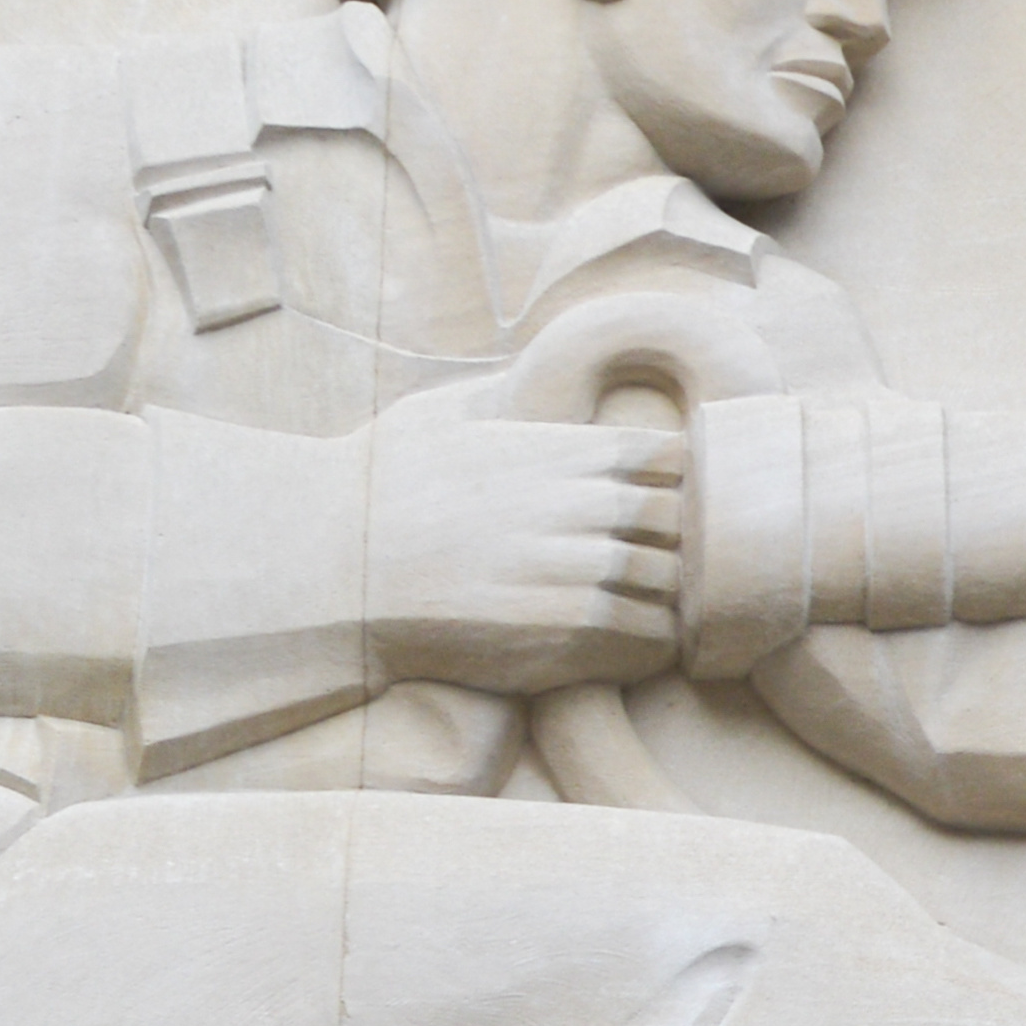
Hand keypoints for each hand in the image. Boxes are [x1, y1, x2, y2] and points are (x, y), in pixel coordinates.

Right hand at [355, 379, 682, 690]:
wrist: (337, 567)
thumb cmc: (380, 490)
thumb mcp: (443, 416)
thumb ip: (503, 401)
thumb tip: (529, 382)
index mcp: (564, 450)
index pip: (675, 455)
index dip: (679, 482)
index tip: (662, 504)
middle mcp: (584, 505)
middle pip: (688, 520)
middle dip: (685, 541)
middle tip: (670, 564)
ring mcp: (581, 569)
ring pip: (678, 581)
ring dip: (675, 596)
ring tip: (657, 608)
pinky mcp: (568, 631)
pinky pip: (651, 638)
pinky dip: (654, 642)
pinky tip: (635, 643)